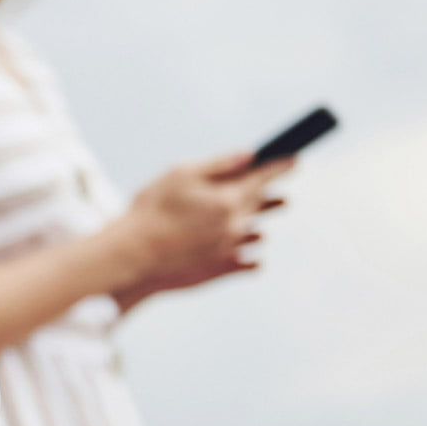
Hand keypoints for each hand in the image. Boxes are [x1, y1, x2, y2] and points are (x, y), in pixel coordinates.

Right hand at [107, 151, 291, 310]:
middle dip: (271, 197)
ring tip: (257, 224)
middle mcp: (236, 225)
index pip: (264, 177)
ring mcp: (230, 250)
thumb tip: (250, 155)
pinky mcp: (220, 270)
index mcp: (229, 199)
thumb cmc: (151, 210)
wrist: (132, 257)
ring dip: (257, 226)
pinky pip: (249, 263)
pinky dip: (251, 257)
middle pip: (262, 206)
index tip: (294, 160)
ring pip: (255, 234)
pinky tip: (251, 255)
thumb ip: (219, 165)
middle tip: (281, 196)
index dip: (281, 166)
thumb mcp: (180, 175)